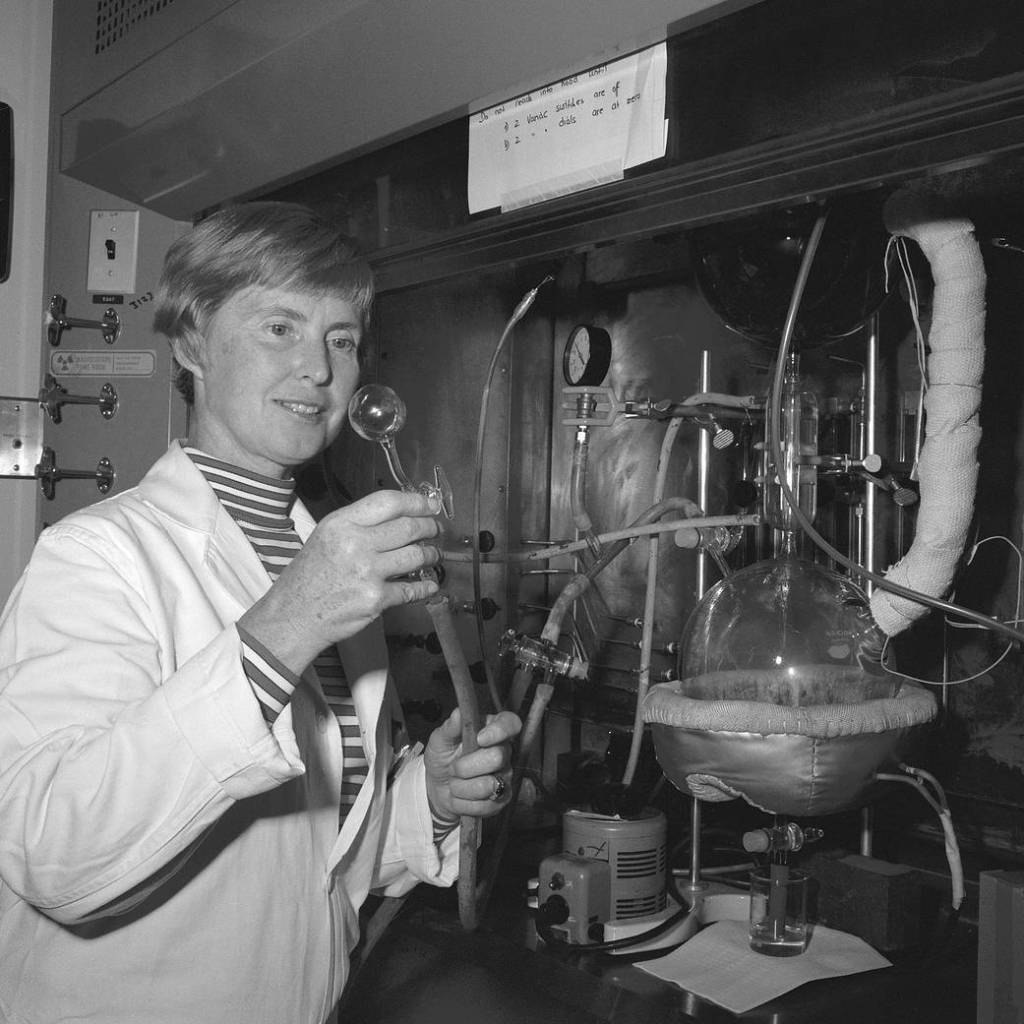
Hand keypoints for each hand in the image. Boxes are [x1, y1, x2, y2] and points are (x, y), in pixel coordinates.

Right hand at [238, 489, 441, 673]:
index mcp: (341, 524)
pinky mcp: (376, 599)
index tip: (430, 505)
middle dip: (428, 527)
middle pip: (408, 528)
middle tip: (434, 529)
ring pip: (415, 556)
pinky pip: (412, 589)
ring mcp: (368, 572)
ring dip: (430, 555)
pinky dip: (425, 587)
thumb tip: (397, 516)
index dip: (416, 502)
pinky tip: (429, 585)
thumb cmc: (307, 578)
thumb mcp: (325, 537)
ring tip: (431, 555)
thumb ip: (358, 524)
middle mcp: (355, 544)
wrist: (292, 617)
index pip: (388, 502)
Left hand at [423, 708, 521, 820]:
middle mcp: (504, 752)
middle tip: (454, 768)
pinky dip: (464, 803)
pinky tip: (460, 796)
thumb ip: (451, 727)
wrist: (437, 786)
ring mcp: (505, 776)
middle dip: (466, 767)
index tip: (480, 738)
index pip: (511, 723)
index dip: (500, 730)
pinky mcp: (502, 799)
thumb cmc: (442, 757)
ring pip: (488, 785)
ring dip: (462, 787)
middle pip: (498, 757)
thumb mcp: (440, 739)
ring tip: (455, 783)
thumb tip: (459, 713)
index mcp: (492, 730)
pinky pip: (485, 805)